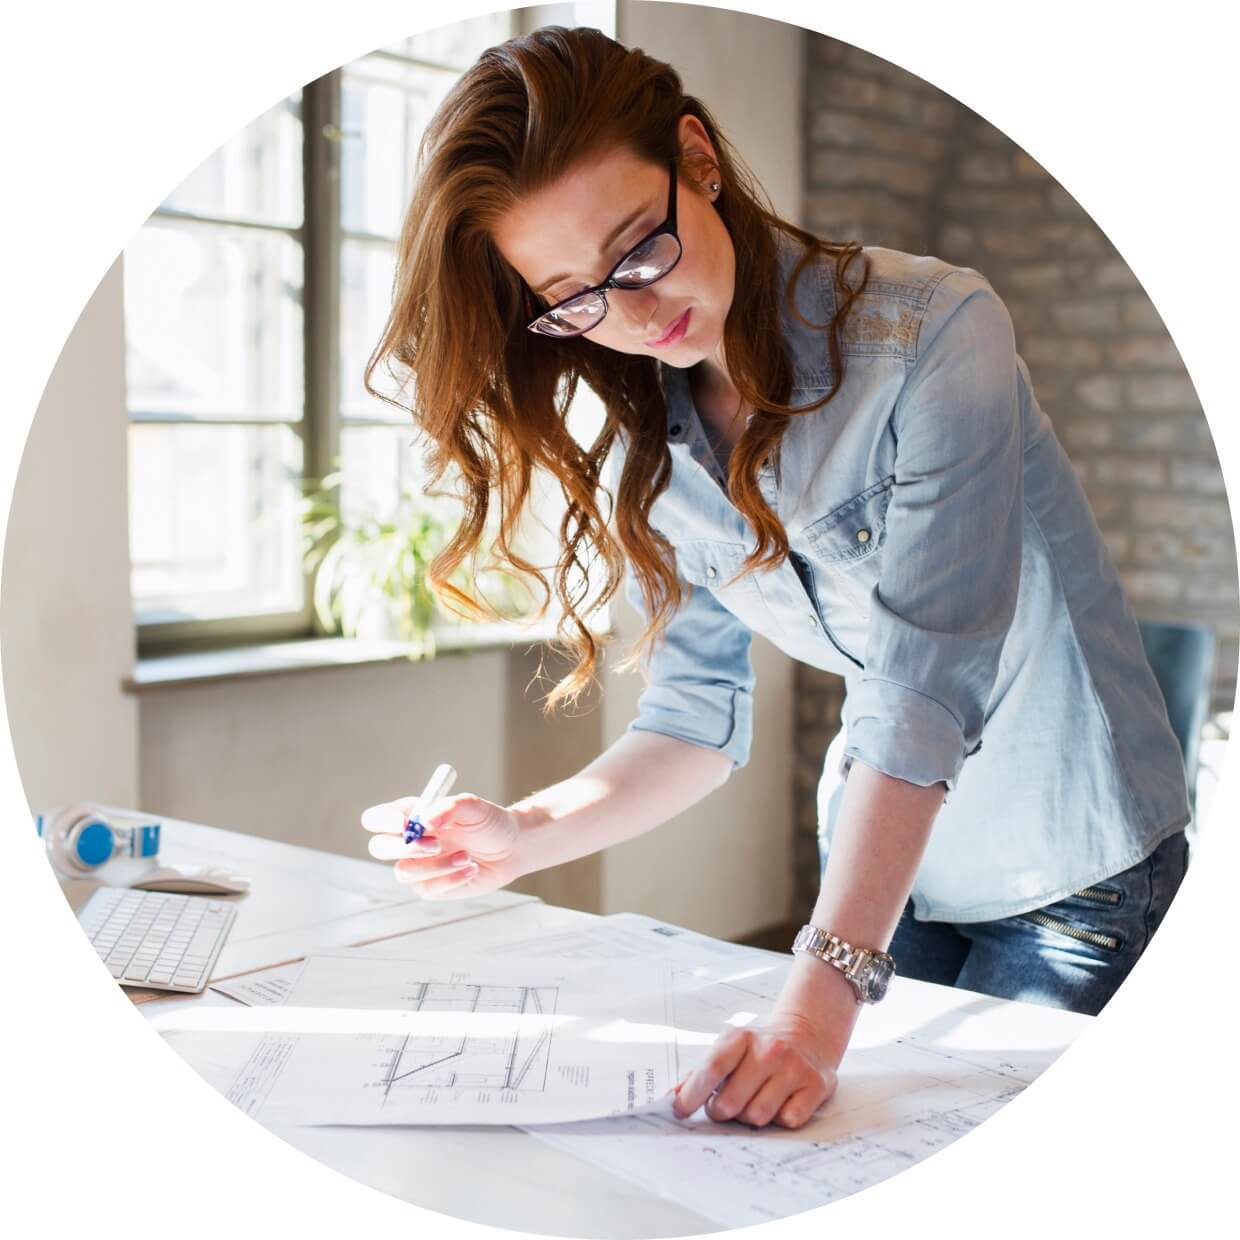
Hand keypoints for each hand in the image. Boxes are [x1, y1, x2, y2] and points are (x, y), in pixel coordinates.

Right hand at [361, 792, 521, 898]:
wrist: (511, 848)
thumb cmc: (489, 822)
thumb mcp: (474, 807)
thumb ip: (449, 808)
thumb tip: (425, 821)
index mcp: (411, 815)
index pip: (376, 819)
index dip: (383, 821)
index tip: (406, 824)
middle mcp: (408, 841)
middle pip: (379, 848)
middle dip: (405, 848)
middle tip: (436, 845)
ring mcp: (417, 866)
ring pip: (404, 873)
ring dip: (436, 866)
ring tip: (466, 857)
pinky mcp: (430, 887)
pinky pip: (427, 889)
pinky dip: (451, 879)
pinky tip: (471, 869)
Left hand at [671, 1012, 840, 1129]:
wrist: (808, 1035)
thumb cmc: (760, 1049)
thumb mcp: (730, 1049)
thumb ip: (700, 1073)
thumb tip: (672, 1097)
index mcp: (742, 1037)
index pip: (712, 1068)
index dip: (692, 1094)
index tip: (679, 1110)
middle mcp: (770, 1050)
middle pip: (731, 1102)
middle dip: (721, 1111)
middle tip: (723, 1106)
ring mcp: (794, 1068)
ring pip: (758, 1116)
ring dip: (750, 1117)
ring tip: (753, 1101)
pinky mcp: (816, 1086)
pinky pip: (787, 1120)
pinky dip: (779, 1119)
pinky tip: (780, 1101)